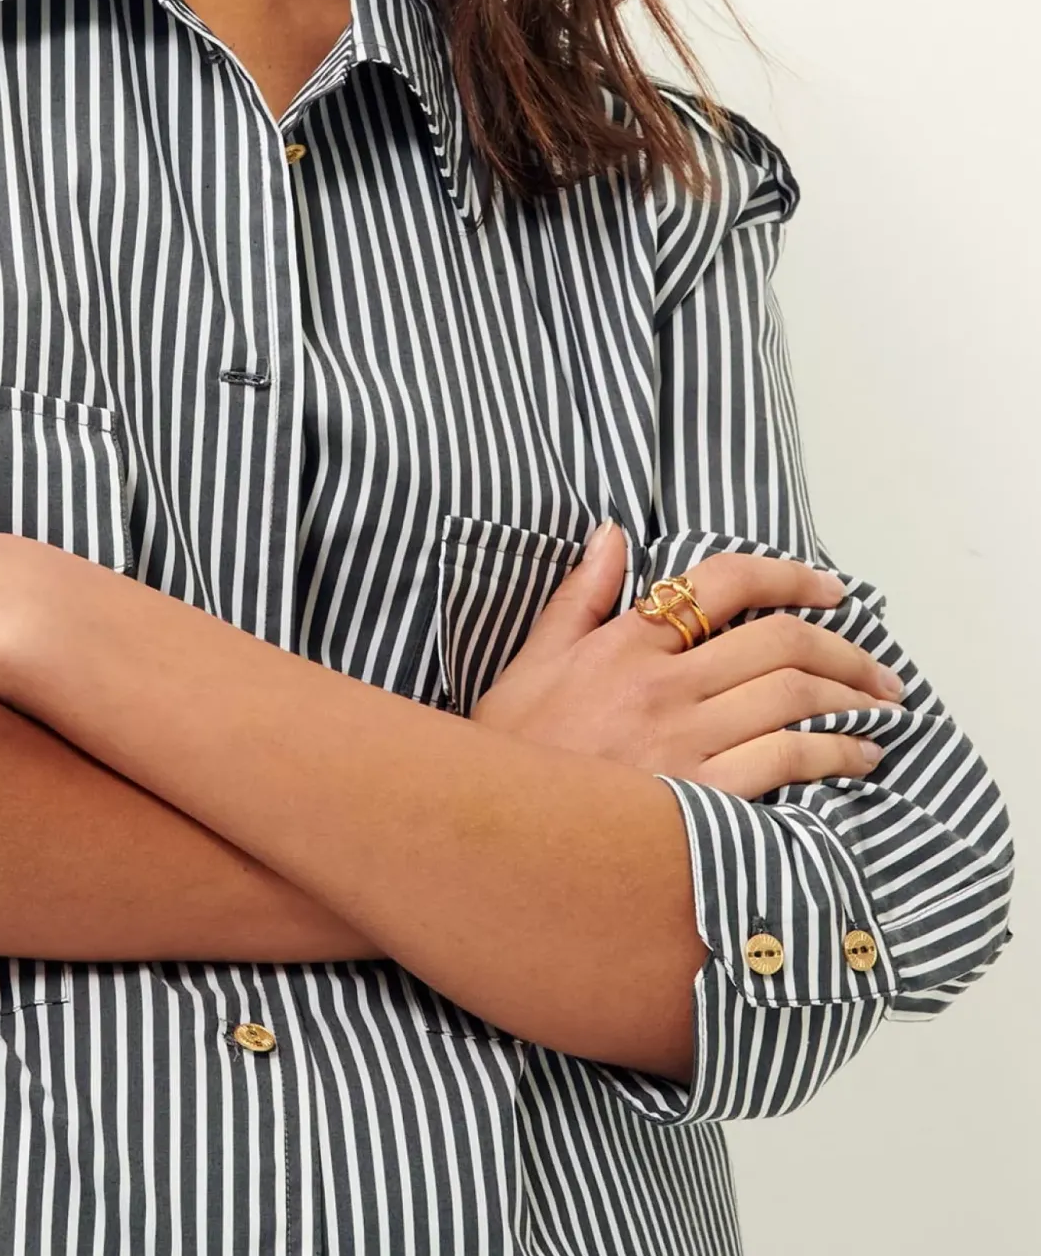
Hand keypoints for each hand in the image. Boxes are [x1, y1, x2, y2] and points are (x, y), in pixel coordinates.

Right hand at [467, 521, 907, 796]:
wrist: (492, 833)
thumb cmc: (510, 752)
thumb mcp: (531, 661)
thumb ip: (579, 597)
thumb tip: (611, 536)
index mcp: (625, 643)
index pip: (721, 582)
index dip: (788, 575)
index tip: (828, 590)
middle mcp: (663, 684)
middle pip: (779, 642)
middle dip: (842, 647)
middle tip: (874, 665)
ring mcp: (685, 741)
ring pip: (794, 698)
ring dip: (852, 700)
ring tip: (878, 709)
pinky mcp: (703, 798)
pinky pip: (789, 762)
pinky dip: (836, 753)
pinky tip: (857, 758)